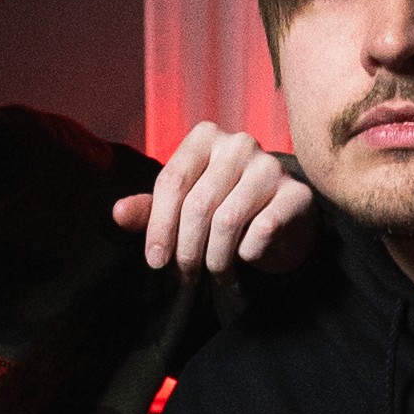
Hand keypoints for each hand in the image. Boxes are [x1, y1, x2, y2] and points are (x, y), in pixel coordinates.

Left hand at [112, 124, 312, 272]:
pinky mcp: (296, 193)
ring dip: (215, 259)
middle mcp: (239, 143)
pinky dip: (247, 254)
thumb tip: (116, 214)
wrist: (280, 217)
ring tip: (214, 273)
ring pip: (227, 221)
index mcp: (205, 137)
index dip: (159, 227)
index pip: (172, 182)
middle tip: (185, 276)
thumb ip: (149, 210)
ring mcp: (270, 166)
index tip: (155, 262)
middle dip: (186, 250)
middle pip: (198, 205)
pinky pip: (261, 231)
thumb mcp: (181, 207)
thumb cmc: (222, 207)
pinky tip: (244, 258)